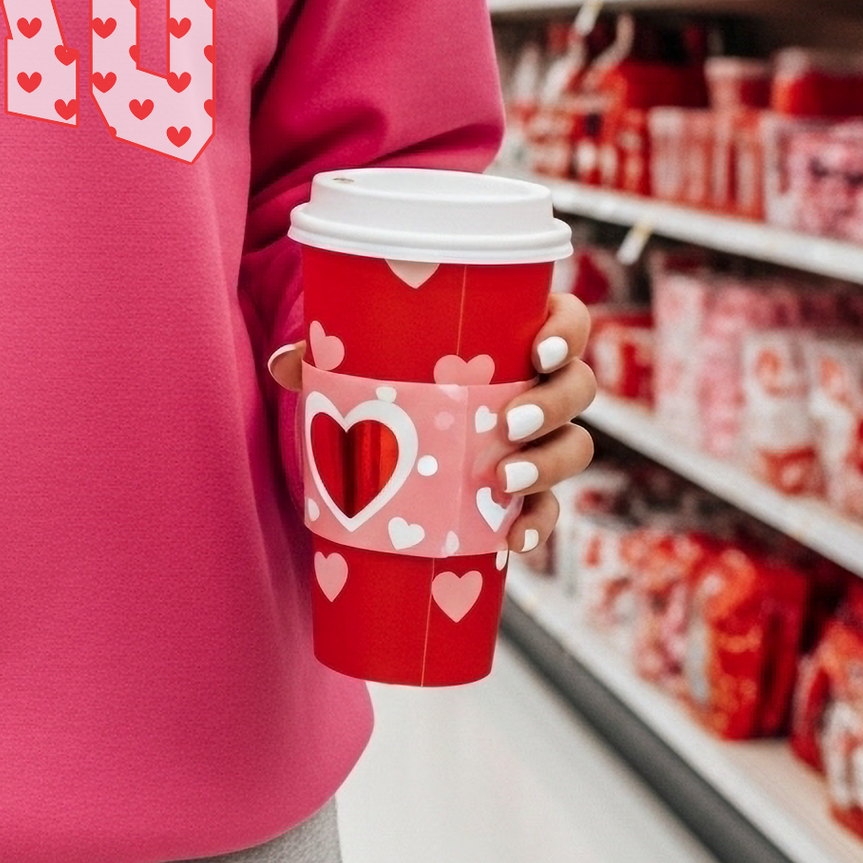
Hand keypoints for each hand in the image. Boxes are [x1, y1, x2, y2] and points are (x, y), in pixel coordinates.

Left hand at [266, 292, 596, 557]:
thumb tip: (285, 361)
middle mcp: (539, 384)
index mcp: (514, 333)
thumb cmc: (385, 370)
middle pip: (577, 388)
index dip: (566, 333)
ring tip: (502, 479)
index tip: (539, 352)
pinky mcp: (524, 488)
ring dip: (548, 464)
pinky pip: (548, 508)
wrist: (387, 430)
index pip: (567, 321)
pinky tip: (513, 540)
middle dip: (552, 404)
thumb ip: (325, 352)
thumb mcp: (357, 356)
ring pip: (573, 447)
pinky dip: (536, 524)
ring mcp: (538, 438)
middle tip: (508, 421)